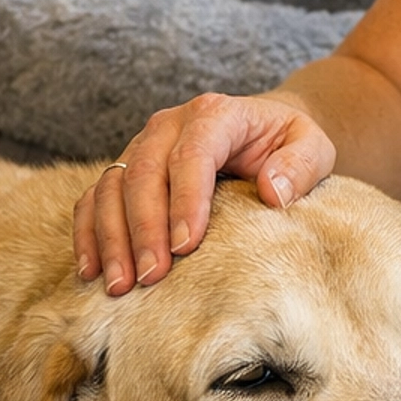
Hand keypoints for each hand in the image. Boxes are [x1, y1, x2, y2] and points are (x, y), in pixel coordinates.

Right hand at [72, 92, 335, 294]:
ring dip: (111, 237)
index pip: (192, 154)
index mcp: (214, 114)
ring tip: (120, 286)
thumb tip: (273, 192)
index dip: (185, 200)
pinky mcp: (124, 170)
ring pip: (111, 187)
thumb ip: (299, 166)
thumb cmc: (287, 144)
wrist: (264, 130)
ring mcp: (140, 147)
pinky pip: (94, 199)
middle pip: (144, 173)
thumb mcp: (312, 147)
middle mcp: (168, 125)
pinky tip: (92, 271)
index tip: (186, 246)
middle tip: (151, 277)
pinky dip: (89, 233)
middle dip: (144, 228)